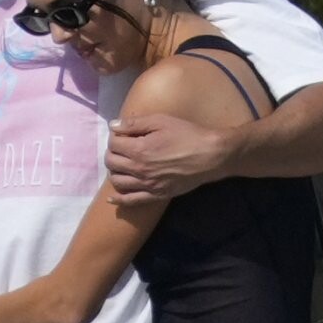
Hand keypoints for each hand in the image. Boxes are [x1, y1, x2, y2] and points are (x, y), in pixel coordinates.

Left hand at [105, 113, 231, 200]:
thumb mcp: (161, 121)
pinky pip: (130, 201)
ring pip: (117, 181)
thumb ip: (135, 123)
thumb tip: (113, 126)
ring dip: (114, 171)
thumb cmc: (188, 134)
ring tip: (121, 164)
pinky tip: (112, 198)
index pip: (113, 144)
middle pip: (111, 162)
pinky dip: (118, 199)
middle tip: (121, 147)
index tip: (122, 134)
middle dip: (112, 152)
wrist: (210, 156)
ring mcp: (146, 185)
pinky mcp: (156, 195)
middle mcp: (139, 169)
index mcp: (139, 149)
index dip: (115, 136)